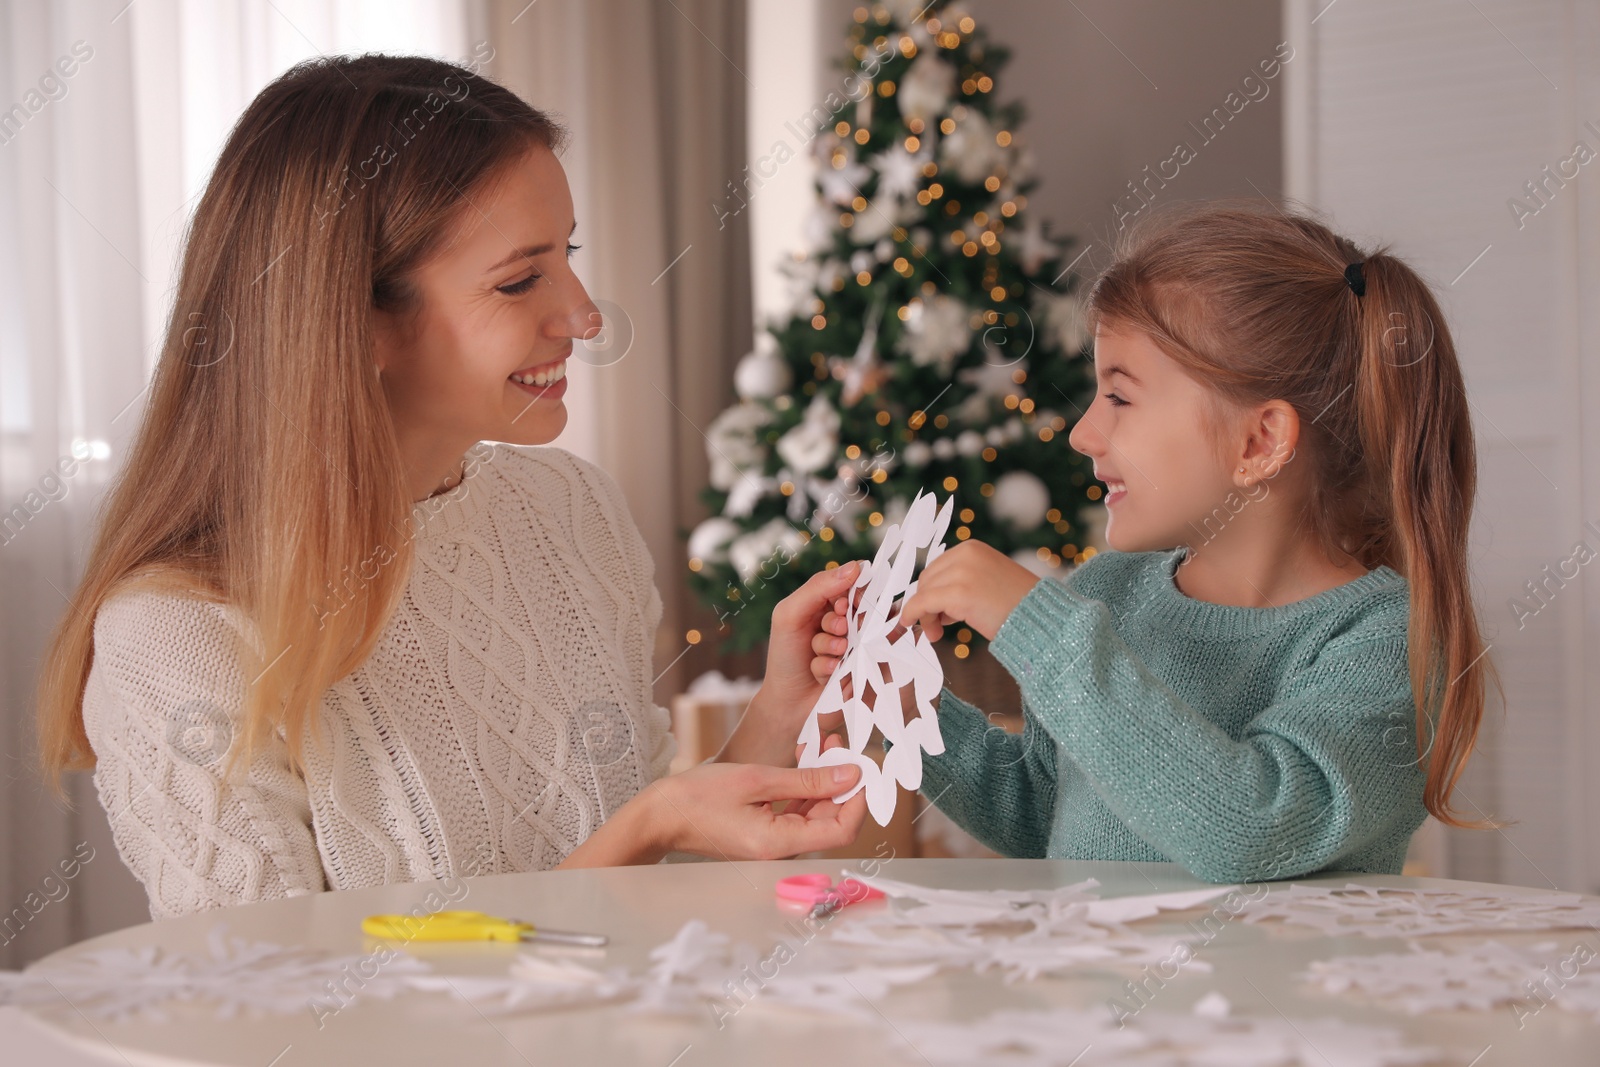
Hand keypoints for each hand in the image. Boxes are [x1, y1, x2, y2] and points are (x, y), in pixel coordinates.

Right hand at [647, 757, 867, 860]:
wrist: (662, 815)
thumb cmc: (700, 796)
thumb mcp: (759, 778)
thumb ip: (808, 780)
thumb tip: (851, 775)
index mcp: (780, 844)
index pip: (842, 831)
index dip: (858, 801)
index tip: (860, 768)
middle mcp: (781, 853)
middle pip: (832, 823)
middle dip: (842, 785)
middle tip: (837, 745)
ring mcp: (774, 847)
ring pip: (816, 817)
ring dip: (824, 783)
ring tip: (820, 744)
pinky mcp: (767, 837)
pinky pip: (798, 817)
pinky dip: (805, 791)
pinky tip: (802, 760)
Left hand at [718, 560, 863, 765]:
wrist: (785, 702)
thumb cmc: (784, 655)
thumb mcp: (790, 614)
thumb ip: (818, 587)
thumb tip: (855, 567)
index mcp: (829, 602)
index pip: (856, 584)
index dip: (854, 593)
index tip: (842, 605)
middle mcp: (847, 621)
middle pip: (864, 609)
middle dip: (840, 623)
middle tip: (828, 632)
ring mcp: (856, 646)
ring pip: (862, 636)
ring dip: (833, 647)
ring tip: (816, 656)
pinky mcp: (863, 669)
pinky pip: (860, 660)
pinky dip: (833, 666)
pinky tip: (820, 674)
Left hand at [898, 539, 1039, 641]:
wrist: (1042, 618)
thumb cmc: (1019, 606)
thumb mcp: (988, 582)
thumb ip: (961, 584)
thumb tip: (932, 603)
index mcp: (973, 548)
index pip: (937, 568)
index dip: (933, 592)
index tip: (937, 612)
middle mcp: (966, 554)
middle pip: (928, 579)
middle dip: (927, 604)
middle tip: (936, 628)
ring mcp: (962, 572)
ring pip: (924, 593)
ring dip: (926, 615)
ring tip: (937, 633)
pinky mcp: (958, 593)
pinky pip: (922, 603)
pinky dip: (912, 613)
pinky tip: (909, 624)